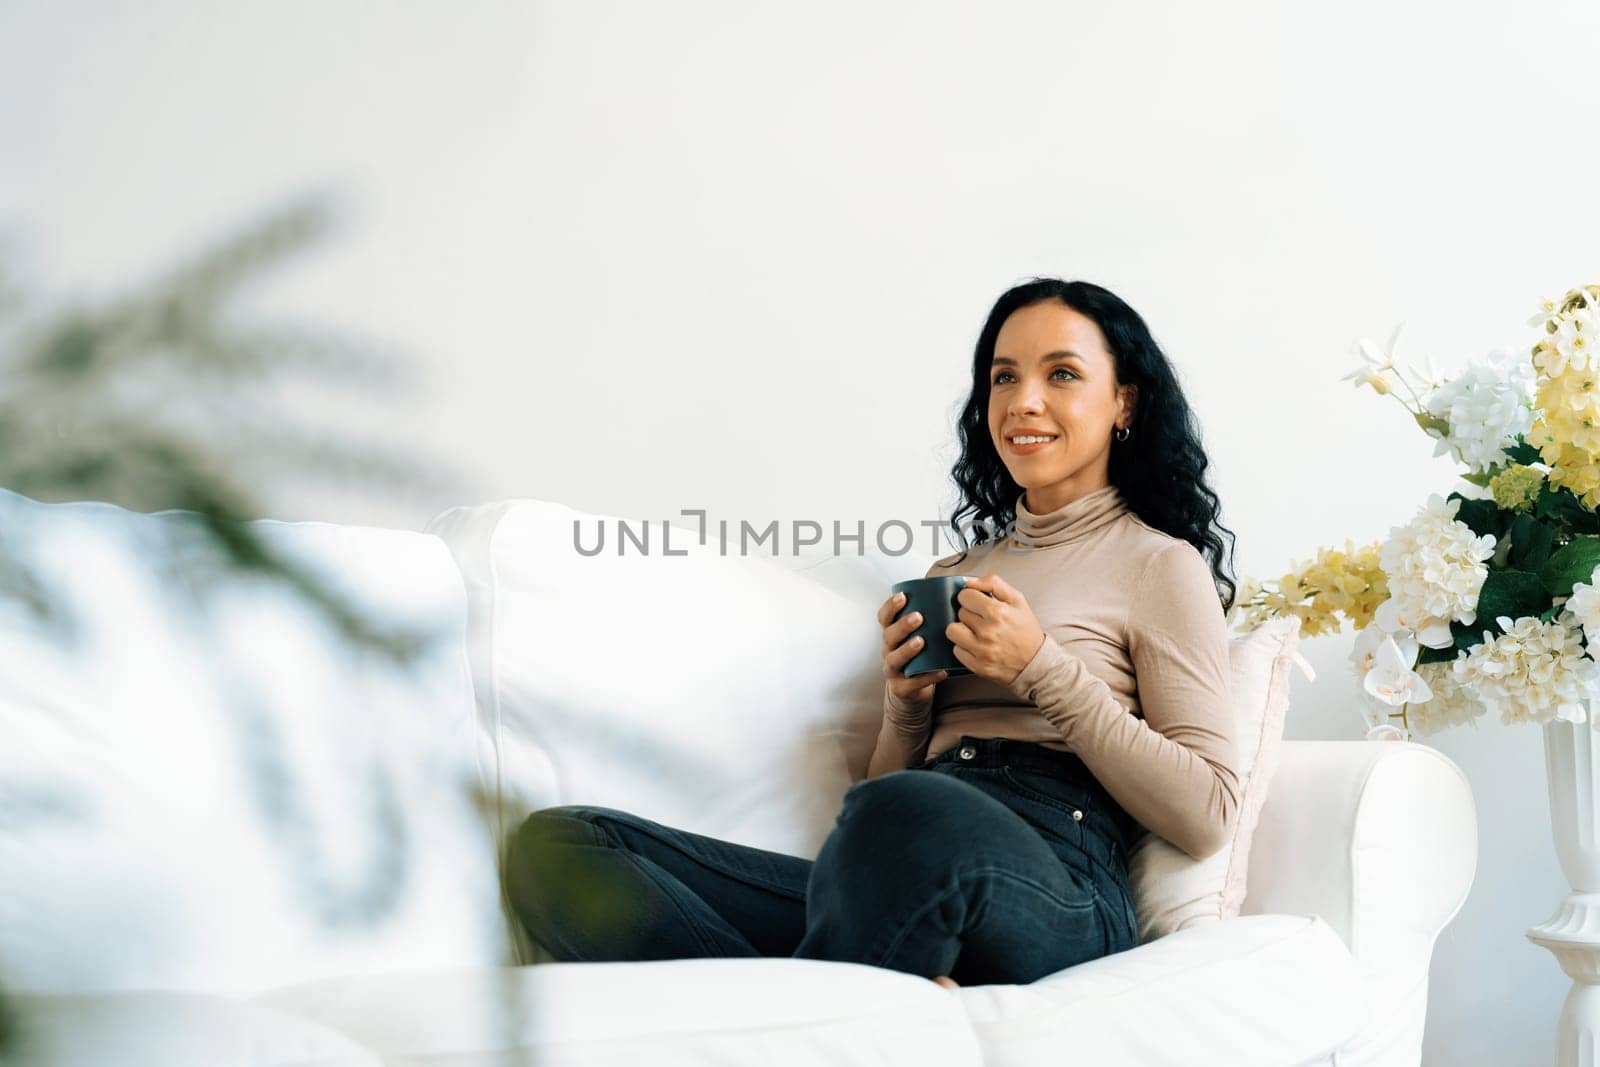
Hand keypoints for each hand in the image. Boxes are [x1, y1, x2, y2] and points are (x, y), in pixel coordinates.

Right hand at [877, 591, 947, 706]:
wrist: (912, 688)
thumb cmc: (919, 656)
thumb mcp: (918, 636)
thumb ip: (929, 620)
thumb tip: (953, 596)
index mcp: (892, 634)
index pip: (884, 618)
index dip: (890, 607)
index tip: (902, 596)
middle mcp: (889, 650)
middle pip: (889, 636)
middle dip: (902, 626)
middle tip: (918, 617)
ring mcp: (893, 669)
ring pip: (895, 659)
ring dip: (907, 649)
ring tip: (921, 642)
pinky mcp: (901, 687)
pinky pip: (912, 683)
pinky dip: (926, 677)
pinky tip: (940, 671)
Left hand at [945, 574, 1045, 685]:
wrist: (1037, 662)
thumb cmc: (1026, 630)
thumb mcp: (1017, 600)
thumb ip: (993, 583)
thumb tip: (969, 581)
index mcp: (998, 612)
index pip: (964, 596)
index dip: (971, 598)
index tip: (978, 603)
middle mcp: (988, 632)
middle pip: (960, 612)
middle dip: (970, 614)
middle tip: (984, 620)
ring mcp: (982, 650)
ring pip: (952, 631)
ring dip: (962, 630)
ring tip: (976, 632)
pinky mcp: (977, 666)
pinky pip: (956, 650)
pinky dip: (964, 647)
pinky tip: (977, 646)